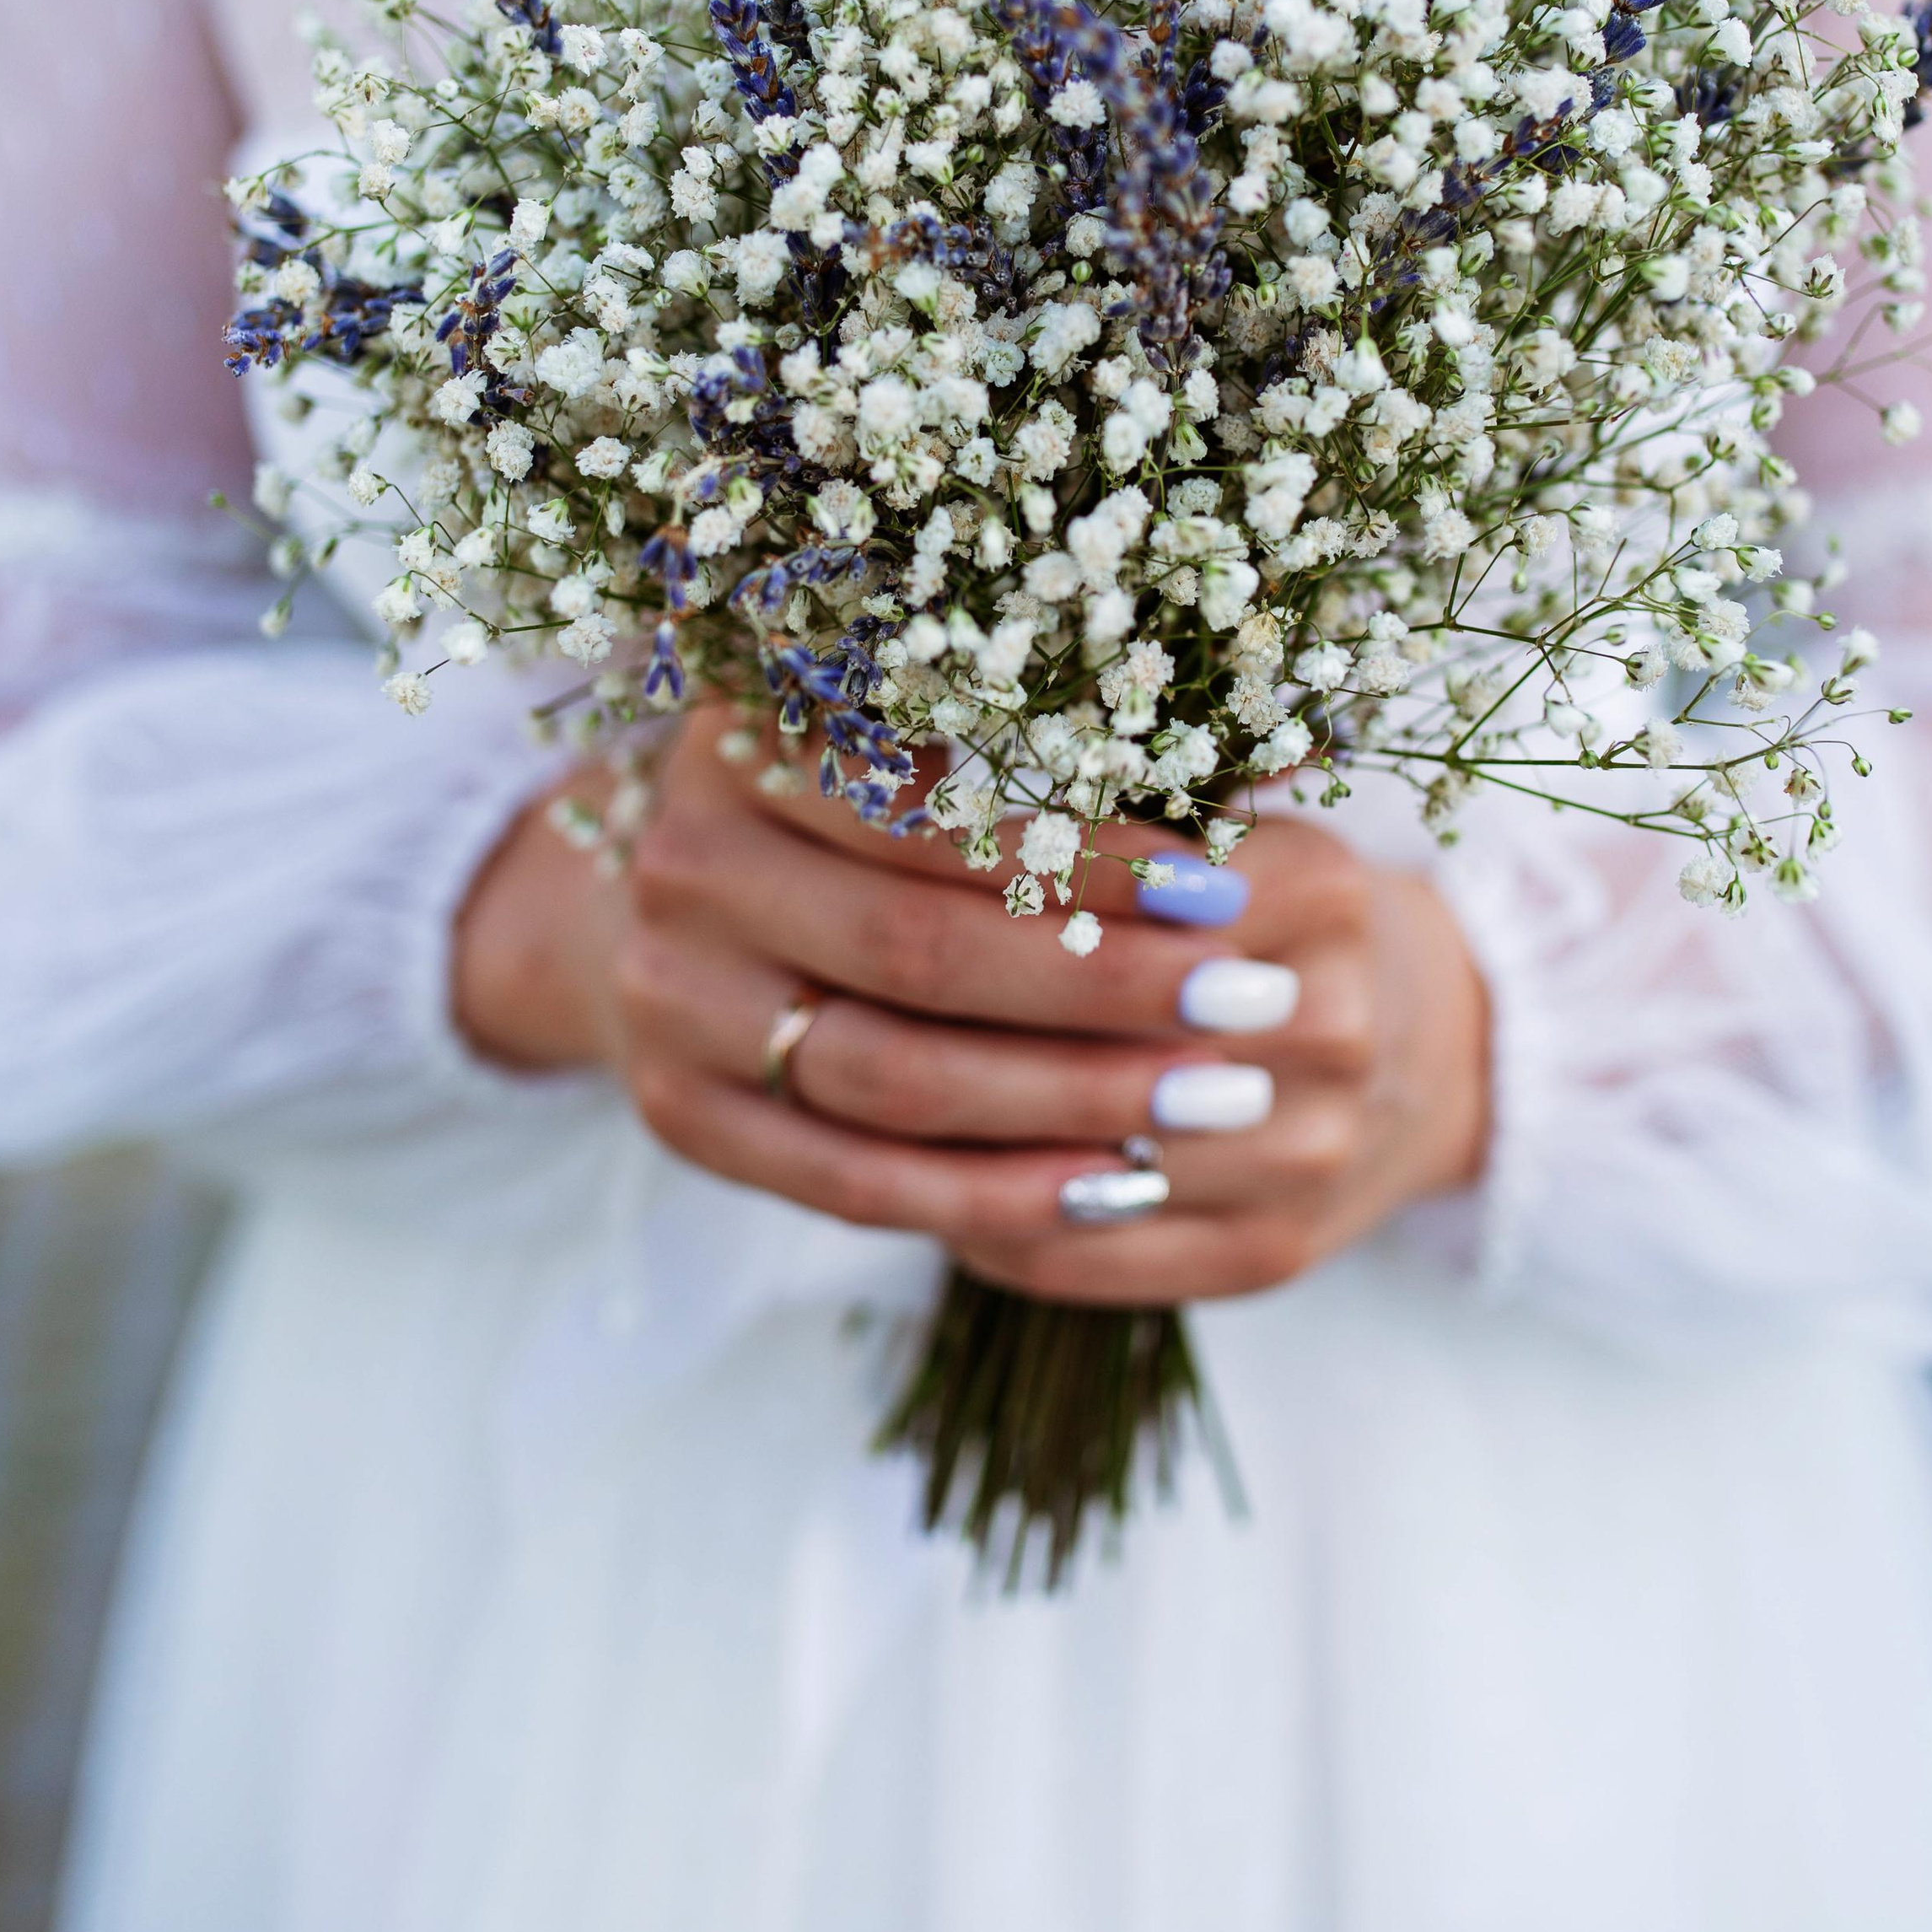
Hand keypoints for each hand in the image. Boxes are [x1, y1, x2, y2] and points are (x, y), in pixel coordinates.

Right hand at [453, 711, 1490, 1302]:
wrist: (684, 901)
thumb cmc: (859, 801)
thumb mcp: (931, 740)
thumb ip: (1062, 745)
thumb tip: (1264, 763)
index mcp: (744, 738)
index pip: (937, 810)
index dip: (1087, 854)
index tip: (1228, 887)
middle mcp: (683, 867)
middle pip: (915, 949)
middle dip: (1100, 985)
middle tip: (1249, 1002)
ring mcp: (666, 1004)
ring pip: (891, 1076)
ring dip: (1068, 1098)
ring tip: (1214, 1099)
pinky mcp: (681, 1118)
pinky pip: (854, 1182)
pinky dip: (992, 1193)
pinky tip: (1114, 1184)